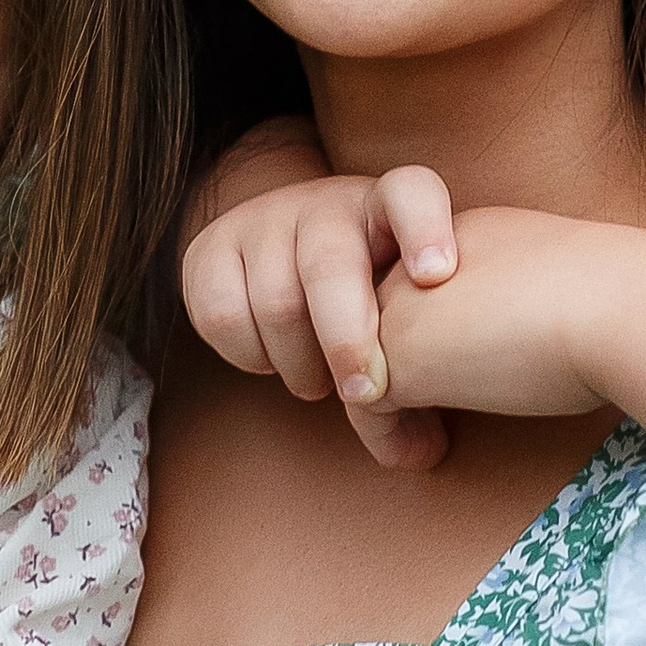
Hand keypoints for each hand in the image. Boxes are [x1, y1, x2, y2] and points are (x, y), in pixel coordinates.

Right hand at [182, 165, 460, 469]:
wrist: (283, 246)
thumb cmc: (366, 293)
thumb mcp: (401, 312)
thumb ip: (420, 372)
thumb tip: (423, 453)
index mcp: (387, 207)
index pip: (411, 192)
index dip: (425, 230)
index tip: (436, 277)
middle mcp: (325, 203)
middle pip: (331, 266)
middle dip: (349, 342)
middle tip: (365, 395)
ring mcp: (264, 220)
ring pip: (277, 303)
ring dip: (301, 363)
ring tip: (320, 381)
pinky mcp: (210, 247)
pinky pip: (223, 316)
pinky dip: (251, 355)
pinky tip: (273, 359)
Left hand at [372, 209, 624, 426]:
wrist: (620, 308)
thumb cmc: (615, 305)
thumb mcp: (549, 289)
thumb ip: (508, 308)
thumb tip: (506, 350)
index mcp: (461, 234)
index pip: (419, 291)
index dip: (431, 340)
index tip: (464, 379)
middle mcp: (417, 256)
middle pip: (381, 324)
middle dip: (397, 377)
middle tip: (429, 428)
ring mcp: (397, 305)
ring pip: (362, 364)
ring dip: (388, 413)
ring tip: (425, 447)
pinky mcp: (394, 356)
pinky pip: (363, 407)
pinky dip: (386, 437)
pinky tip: (426, 455)